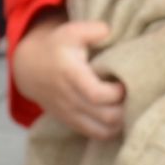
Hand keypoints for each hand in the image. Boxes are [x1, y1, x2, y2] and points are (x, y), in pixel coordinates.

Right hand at [17, 18, 124, 139]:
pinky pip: (96, 135)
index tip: (125, 82)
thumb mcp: (70, 31)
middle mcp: (70, 98)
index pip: (97, 94)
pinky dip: (112, 130)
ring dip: (121, 121)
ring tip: (129, 106)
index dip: (116, 92)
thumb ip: (92, 30)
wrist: (30, 69)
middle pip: (105, 116)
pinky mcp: (72, 122)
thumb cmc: (56, 47)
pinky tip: (120, 117)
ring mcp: (70, 114)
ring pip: (103, 130)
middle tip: (133, 95)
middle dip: (125, 108)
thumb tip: (111, 33)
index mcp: (71, 75)